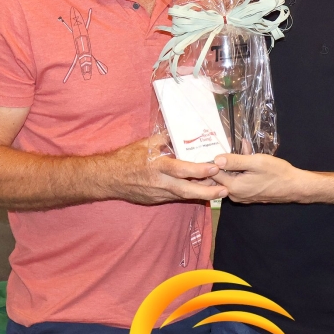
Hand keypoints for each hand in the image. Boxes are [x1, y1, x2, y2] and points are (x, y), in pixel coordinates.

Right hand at [104, 136, 227, 205]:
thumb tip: (182, 133)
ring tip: (219, 191)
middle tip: (225, 190)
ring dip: (202, 194)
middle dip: (208, 192)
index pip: (181, 170)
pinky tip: (201, 192)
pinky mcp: (156, 201)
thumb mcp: (146, 143)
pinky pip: (176, 198)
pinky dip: (189, 195)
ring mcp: (158, 194)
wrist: (108, 178)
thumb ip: (165, 139)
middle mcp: (159, 183)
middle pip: (187, 191)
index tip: (214, 167)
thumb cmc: (127, 158)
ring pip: (184, 197)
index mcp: (157, 166)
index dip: (199, 170)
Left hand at [212, 153, 309, 203]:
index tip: (219, 148)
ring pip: (230, 178)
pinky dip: (240, 171)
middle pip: (221, 176)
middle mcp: (234, 195)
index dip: (214, 160)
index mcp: (233, 187)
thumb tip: (216, 159)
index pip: (213, 173)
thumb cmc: (277, 173)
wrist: (294, 186)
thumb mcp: (256, 162)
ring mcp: (241, 197)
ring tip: (243, 150)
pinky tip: (248, 159)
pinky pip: (238, 182)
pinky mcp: (248, 196)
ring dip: (234, 165)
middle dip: (225, 161)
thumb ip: (235, 160)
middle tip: (232, 148)